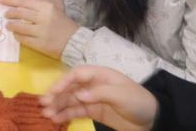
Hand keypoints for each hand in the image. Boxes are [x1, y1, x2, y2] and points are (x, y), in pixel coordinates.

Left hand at [0, 0, 77, 58]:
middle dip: (9, 13)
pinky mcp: (40, 44)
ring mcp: (41, 32)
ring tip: (8, 25)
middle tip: (5, 13)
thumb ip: (36, 2)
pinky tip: (16, 34)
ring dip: (11, 25)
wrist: (74, 40)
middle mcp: (43, 18)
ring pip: (19, 26)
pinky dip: (17, 36)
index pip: (23, 1)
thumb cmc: (61, 22)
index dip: (10, 0)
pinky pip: (23, 39)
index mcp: (46, 6)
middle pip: (19, 13)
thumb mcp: (52, 7)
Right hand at [40, 66, 158, 130]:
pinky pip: (77, 111)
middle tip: (43, 104)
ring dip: (58, 106)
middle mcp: (93, 85)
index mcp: (101, 75)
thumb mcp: (121, 94)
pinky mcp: (94, 112)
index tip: (52, 91)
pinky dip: (66, 115)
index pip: (77, 74)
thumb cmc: (138, 101)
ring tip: (46, 113)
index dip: (63, 81)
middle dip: (57, 95)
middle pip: (71, 87)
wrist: (152, 120)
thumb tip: (79, 94)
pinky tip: (56, 118)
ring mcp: (93, 99)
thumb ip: (99, 93)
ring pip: (71, 100)